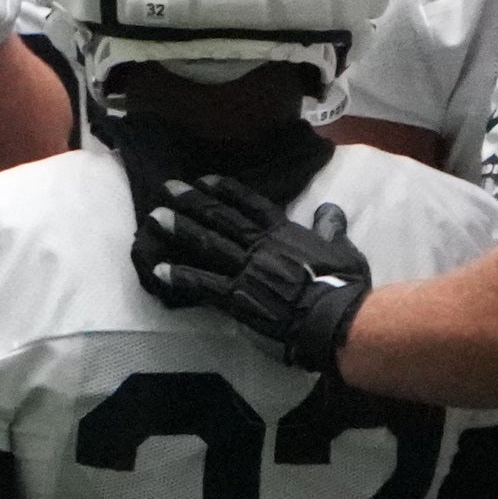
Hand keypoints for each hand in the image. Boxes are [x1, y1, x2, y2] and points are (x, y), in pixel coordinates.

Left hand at [136, 177, 370, 370]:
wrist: (334, 319)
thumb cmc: (343, 287)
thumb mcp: (343, 249)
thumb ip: (331, 227)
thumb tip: (330, 208)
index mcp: (284, 234)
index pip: (252, 205)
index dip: (227, 190)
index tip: (205, 179)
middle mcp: (260, 246)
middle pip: (221, 217)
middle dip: (193, 201)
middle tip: (168, 187)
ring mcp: (246, 270)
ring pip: (207, 244)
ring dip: (180, 229)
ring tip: (154, 217)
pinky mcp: (237, 298)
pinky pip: (203, 284)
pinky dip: (180, 276)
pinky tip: (158, 270)